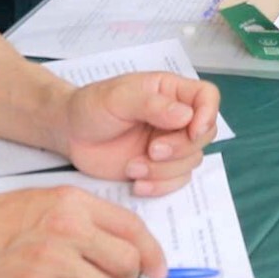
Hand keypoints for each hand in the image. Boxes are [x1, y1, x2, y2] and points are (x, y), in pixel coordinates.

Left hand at [59, 71, 221, 194]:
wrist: (70, 134)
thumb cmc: (92, 106)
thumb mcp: (118, 98)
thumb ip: (152, 104)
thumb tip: (186, 116)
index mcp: (170, 91)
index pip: (206, 96)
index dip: (208, 114)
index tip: (192, 131)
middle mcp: (176, 117)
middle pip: (204, 135)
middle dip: (180, 149)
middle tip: (151, 151)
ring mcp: (169, 144)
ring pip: (192, 161)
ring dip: (165, 170)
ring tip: (132, 167)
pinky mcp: (158, 168)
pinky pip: (176, 181)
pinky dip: (160, 186)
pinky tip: (138, 184)